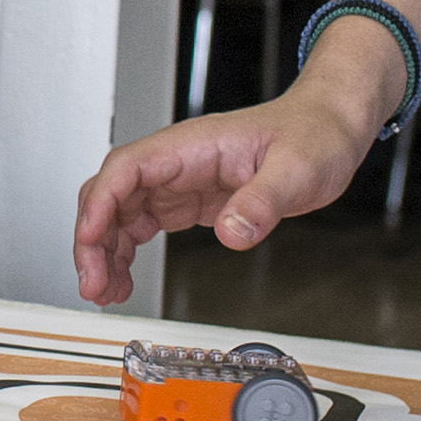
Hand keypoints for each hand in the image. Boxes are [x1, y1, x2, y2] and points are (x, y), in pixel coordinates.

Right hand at [68, 52, 389, 303]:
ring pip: (119, 213)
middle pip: (111, 194)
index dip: (101, 204)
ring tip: (103, 292)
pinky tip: (123, 279)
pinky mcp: (188, 200)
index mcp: (192, 146)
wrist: (329, 128)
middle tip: (94, 285)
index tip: (90, 240)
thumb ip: (262, 201)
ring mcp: (178, 180)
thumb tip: (232, 233)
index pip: (126, 169)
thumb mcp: (297, 170)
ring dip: (103, 252)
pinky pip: (141, 224)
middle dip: (92, 239)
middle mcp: (176, 162)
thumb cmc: (314, 134)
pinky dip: (124, 252)